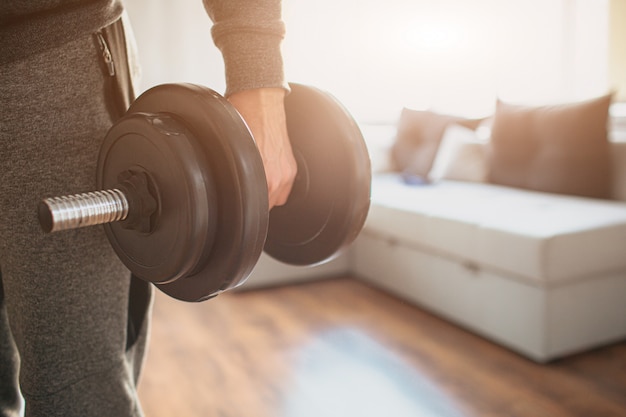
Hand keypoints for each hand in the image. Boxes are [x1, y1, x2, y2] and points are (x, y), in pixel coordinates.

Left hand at [228, 88, 296, 208]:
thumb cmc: (243, 119)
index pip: (256, 206)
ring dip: (268, 195)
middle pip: (268, 206)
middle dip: (257, 200)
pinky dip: (277, 185)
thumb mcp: (231, 150)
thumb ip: (234, 173)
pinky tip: (267, 176)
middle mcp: (278, 177)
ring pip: (278, 199)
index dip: (245, 204)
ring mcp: (287, 171)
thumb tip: (227, 185)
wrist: (260, 101)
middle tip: (245, 191)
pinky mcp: (292, 165)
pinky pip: (286, 188)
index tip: (239, 200)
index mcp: (263, 177)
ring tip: (257, 184)